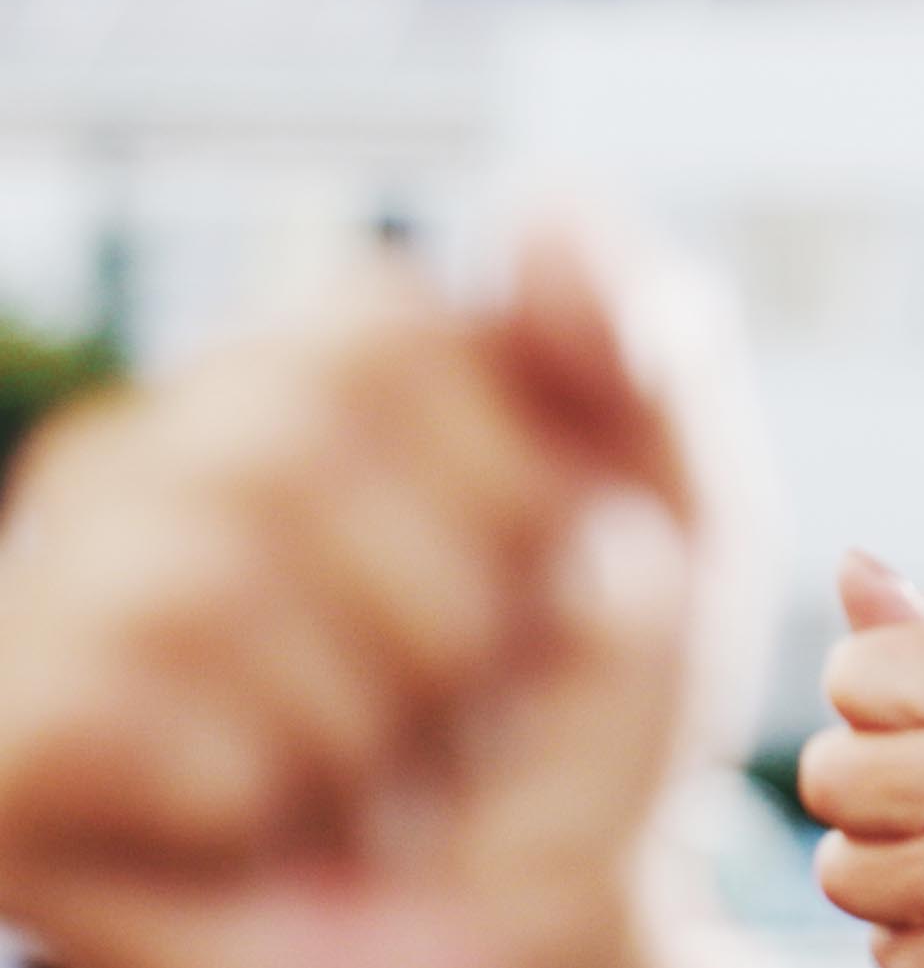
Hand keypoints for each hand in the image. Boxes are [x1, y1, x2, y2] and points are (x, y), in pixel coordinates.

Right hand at [0, 228, 701, 967]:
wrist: (529, 939)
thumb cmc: (590, 729)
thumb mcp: (684, 534)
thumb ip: (644, 363)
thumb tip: (537, 203)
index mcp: (333, 366)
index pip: (382, 319)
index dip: (508, 475)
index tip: (561, 577)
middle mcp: (177, 437)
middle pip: (290, 429)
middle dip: (446, 604)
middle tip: (468, 702)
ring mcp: (69, 572)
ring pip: (200, 563)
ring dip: (361, 710)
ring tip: (379, 770)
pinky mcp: (9, 722)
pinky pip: (113, 690)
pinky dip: (252, 781)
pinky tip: (274, 815)